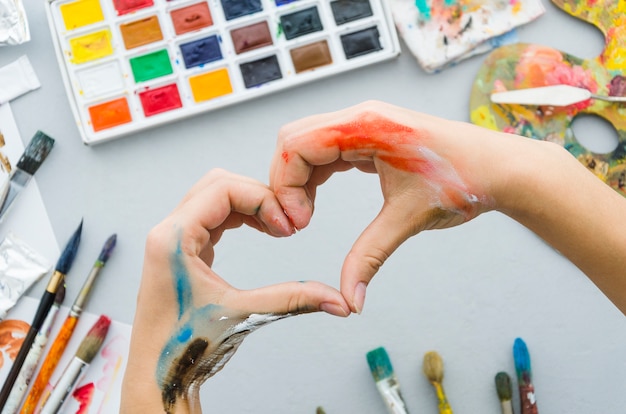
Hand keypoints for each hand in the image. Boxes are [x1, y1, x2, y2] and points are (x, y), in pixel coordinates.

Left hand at [121, 169, 349, 413]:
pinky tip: (260, 230)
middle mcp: (167, 232)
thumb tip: (338, 301)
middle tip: (285, 223)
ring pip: (214, 195)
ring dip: (250, 204)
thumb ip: (293, 300)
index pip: (223, 189)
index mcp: (172, 239)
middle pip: (218, 184)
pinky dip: (240, 216)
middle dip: (258, 196)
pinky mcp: (181, 248)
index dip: (262, 200)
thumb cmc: (185, 348)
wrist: (160, 374)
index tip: (285, 228)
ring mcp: (172, 239)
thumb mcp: (244, 315)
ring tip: (277, 227)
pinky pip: (212, 214)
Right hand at [270, 100, 513, 312]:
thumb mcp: (408, 220)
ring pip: (306, 143)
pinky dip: (313, 176)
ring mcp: (364, 123)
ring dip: (297, 180)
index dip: (286, 187)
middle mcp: (360, 116)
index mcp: (366, 125)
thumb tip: (350, 301)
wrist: (497, 169)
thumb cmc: (461, 182)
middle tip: (296, 223)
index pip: (296, 145)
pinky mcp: (369, 135)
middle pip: (293, 140)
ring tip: (305, 217)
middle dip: (285, 182)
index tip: (299, 225)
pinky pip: (325, 149)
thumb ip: (370, 257)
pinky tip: (315, 202)